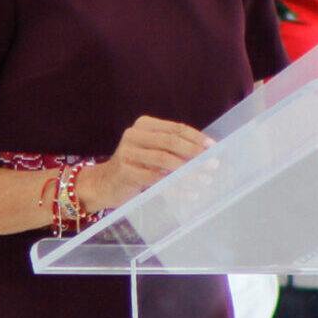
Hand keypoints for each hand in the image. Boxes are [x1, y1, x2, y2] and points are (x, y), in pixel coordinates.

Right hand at [76, 116, 212, 212]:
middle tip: (213, 164)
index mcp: (144, 124)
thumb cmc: (135, 166)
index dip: (196, 138)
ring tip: (205, 179)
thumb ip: (172, 148)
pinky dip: (175, 186)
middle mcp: (134, 134)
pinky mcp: (125, 172)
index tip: (213, 148)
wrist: (104, 183)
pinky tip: (189, 193)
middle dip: (195, 153)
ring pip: (165, 161)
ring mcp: (127, 153)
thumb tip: (206, 153)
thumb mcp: (151, 150)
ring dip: (188, 171)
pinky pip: (156, 179)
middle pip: (171, 142)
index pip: (175, 128)